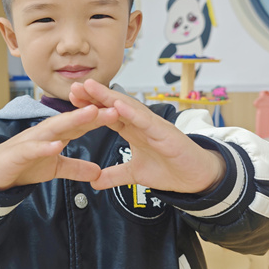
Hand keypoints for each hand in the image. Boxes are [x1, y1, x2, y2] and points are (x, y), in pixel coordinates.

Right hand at [0, 104, 118, 190]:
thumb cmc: (23, 164)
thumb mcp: (55, 168)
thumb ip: (76, 168)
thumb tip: (98, 172)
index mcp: (56, 134)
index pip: (82, 124)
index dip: (102, 119)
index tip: (123, 114)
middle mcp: (46, 132)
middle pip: (73, 119)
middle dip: (93, 112)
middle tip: (114, 107)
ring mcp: (32, 140)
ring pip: (55, 127)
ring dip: (72, 120)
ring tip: (90, 114)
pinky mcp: (19, 152)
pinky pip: (33, 148)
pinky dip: (45, 146)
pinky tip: (57, 145)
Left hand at [70, 79, 224, 192]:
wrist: (197, 179)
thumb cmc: (170, 169)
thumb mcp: (135, 174)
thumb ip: (115, 175)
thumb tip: (94, 182)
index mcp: (133, 130)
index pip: (108, 114)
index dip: (90, 106)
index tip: (71, 99)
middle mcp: (141, 123)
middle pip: (114, 105)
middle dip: (94, 95)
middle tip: (74, 87)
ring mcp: (153, 126)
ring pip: (128, 107)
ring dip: (108, 96)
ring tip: (90, 87)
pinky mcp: (165, 133)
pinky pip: (146, 121)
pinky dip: (131, 112)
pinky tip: (117, 104)